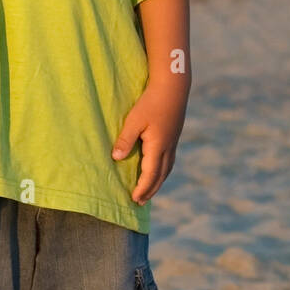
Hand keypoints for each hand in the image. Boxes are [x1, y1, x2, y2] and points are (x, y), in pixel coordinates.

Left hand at [112, 79, 188, 203]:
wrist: (173, 87)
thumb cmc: (150, 102)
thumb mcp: (134, 120)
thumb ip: (125, 140)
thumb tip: (116, 158)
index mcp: (158, 146)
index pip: (150, 174)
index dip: (142, 188)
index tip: (134, 199)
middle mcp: (168, 147)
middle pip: (160, 176)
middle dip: (150, 190)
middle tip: (140, 202)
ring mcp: (173, 142)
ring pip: (167, 169)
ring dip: (157, 182)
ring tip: (149, 191)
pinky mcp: (174, 136)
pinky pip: (168, 160)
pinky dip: (162, 171)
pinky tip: (157, 170)